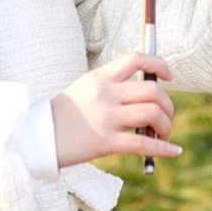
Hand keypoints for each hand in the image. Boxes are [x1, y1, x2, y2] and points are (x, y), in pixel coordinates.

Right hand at [50, 51, 181, 167]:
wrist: (37, 138)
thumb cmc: (63, 115)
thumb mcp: (85, 89)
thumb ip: (112, 87)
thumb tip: (148, 93)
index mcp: (100, 77)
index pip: (137, 59)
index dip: (159, 64)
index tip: (169, 76)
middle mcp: (106, 93)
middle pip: (152, 89)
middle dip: (168, 104)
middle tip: (167, 116)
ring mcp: (106, 117)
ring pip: (152, 114)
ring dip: (166, 124)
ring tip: (164, 133)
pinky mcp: (106, 142)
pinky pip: (143, 144)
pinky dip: (164, 148)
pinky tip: (174, 151)